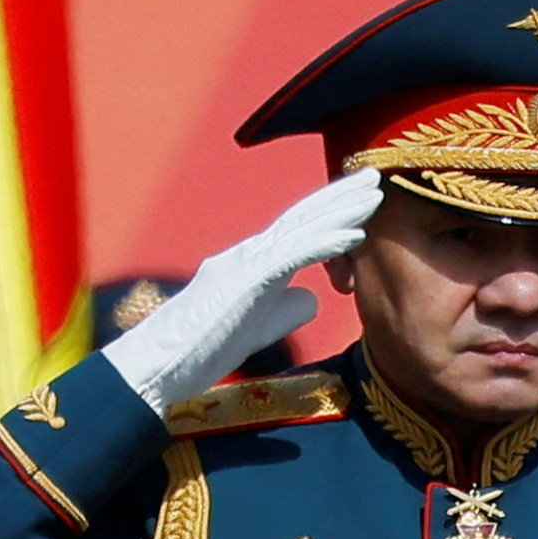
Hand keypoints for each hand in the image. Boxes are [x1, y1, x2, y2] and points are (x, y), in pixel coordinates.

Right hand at [100, 173, 380, 417]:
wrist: (162, 362)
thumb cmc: (202, 349)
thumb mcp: (258, 327)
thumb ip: (286, 309)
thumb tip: (313, 295)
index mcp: (254, 264)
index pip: (299, 230)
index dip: (331, 212)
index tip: (363, 199)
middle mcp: (252, 253)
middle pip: (303, 217)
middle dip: (341, 196)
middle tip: (375, 176)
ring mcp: (248, 262)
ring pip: (302, 227)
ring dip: (341, 209)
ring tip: (374, 193)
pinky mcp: (248, 280)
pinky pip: (293, 254)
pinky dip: (325, 241)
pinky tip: (353, 234)